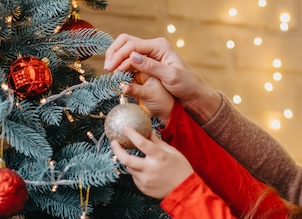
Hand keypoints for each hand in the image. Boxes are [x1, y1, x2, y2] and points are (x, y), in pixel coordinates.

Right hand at [104, 35, 221, 123]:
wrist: (195, 93)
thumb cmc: (186, 85)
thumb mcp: (170, 76)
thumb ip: (151, 66)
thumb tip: (132, 56)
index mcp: (159, 46)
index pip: (132, 45)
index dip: (119, 55)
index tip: (111, 68)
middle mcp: (154, 47)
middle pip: (126, 42)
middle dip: (114, 53)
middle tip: (107, 69)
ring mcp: (150, 54)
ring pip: (126, 50)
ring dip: (116, 59)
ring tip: (110, 72)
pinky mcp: (148, 63)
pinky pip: (131, 59)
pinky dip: (122, 65)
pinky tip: (118, 74)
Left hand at [110, 127, 192, 198]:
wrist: (185, 190)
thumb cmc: (181, 169)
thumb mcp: (172, 152)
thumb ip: (158, 142)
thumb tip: (149, 132)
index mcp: (159, 157)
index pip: (140, 142)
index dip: (131, 134)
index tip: (125, 128)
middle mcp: (150, 169)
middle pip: (126, 159)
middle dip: (117, 150)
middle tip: (114, 143)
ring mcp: (146, 180)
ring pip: (129, 168)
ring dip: (129, 161)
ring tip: (131, 157)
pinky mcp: (144, 188)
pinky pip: (135, 177)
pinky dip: (136, 171)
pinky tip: (143, 170)